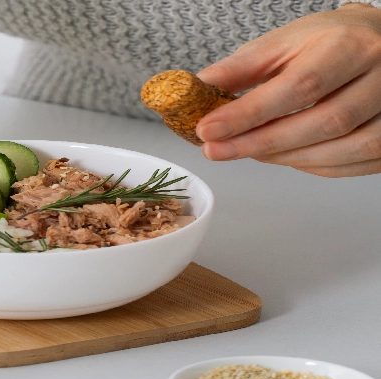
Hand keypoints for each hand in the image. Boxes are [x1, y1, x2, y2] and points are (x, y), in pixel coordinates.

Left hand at [196, 3, 380, 177]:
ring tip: (249, 151)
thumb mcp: (283, 43)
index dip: (250, 114)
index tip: (208, 129)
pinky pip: (353, 164)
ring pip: (342, 150)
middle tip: (218, 150)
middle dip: (261, 143)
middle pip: (323, 123)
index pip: (299, 86)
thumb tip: (198, 92)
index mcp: (350, 46)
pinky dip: (313, 166)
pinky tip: (286, 156)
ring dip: (286, 158)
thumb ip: (240, 69)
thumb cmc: (331, 40)